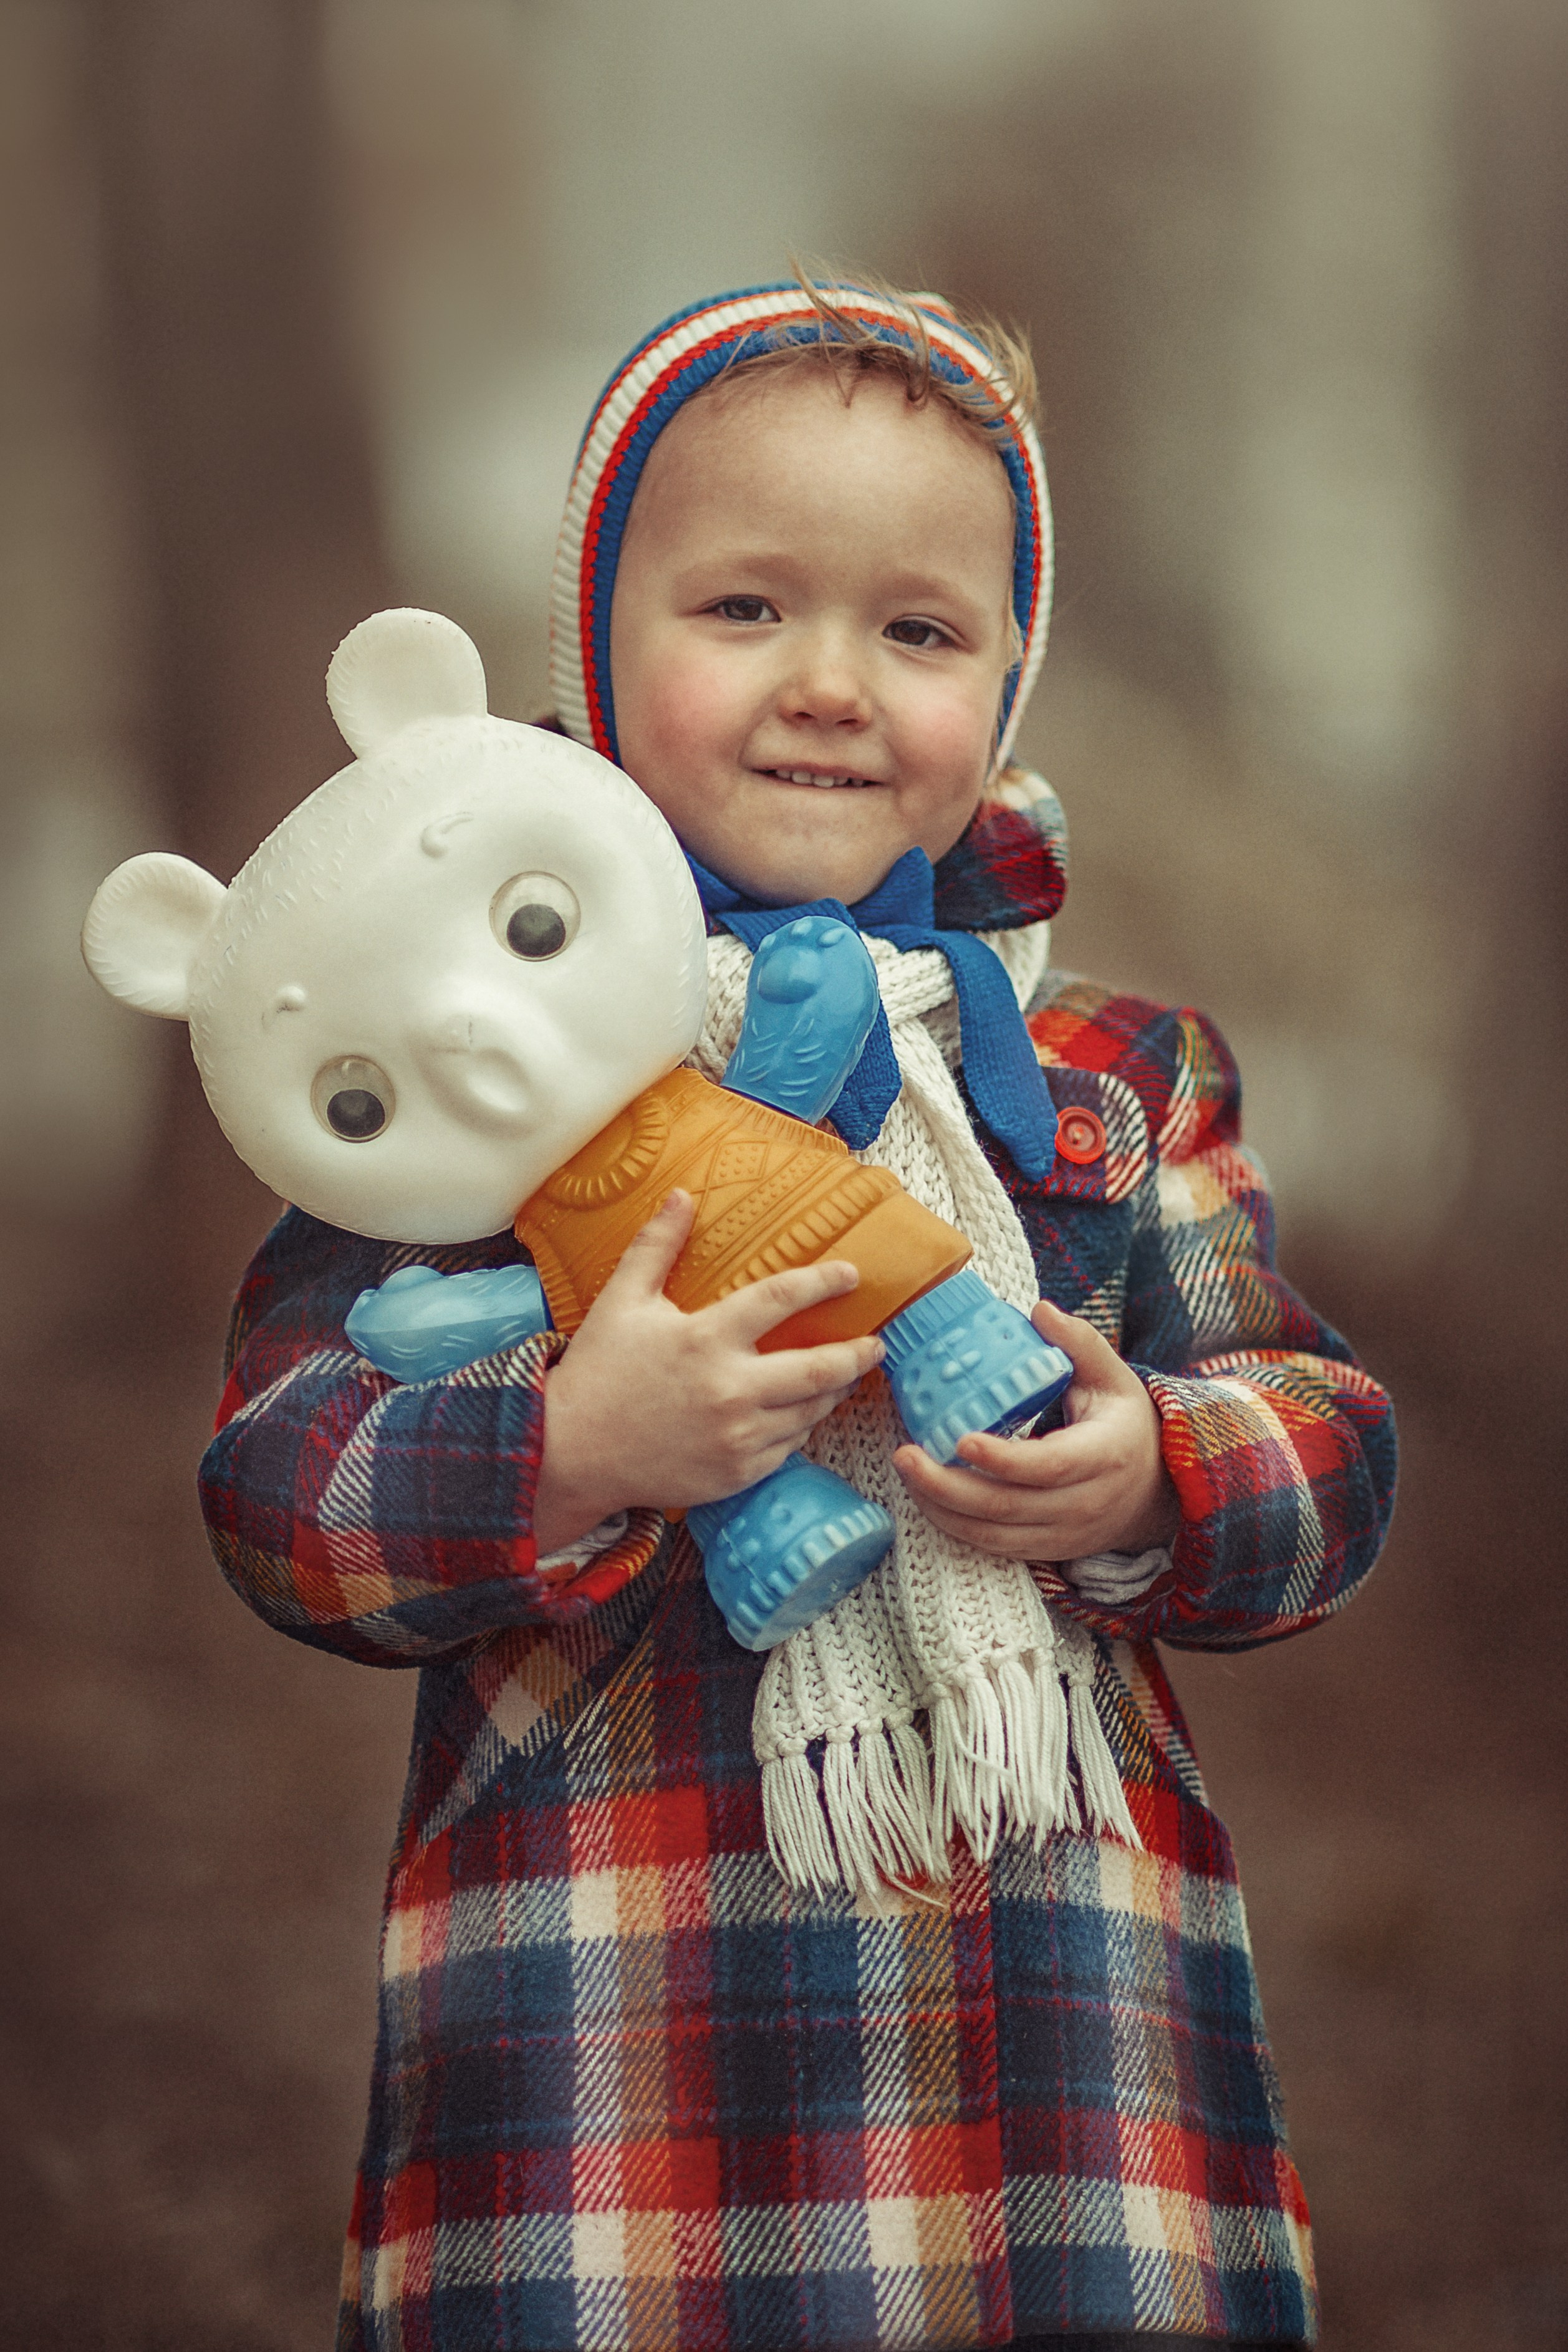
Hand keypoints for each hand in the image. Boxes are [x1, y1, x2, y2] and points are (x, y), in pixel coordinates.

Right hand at [534, 1190, 883, 1552]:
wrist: (570, 1453)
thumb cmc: (597, 1372)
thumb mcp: (621, 1301)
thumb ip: (656, 1246)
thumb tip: (682, 1196)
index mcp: (706, 1339)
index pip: (781, 1299)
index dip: (823, 1282)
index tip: (851, 1274)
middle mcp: (730, 1390)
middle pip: (820, 1369)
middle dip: (858, 1354)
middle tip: (874, 1344)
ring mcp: (737, 1437)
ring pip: (810, 1412)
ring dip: (833, 1391)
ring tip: (843, 1376)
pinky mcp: (736, 1473)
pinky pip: (788, 1447)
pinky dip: (800, 1427)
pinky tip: (800, 1413)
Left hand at [893, 1298, 1179, 1562]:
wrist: (1155, 1490)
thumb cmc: (1125, 1424)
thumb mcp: (1113, 1377)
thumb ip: (1079, 1342)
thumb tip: (1039, 1309)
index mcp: (1104, 1455)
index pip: (1049, 1465)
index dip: (1003, 1458)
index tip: (961, 1437)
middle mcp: (1084, 1503)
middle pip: (1008, 1505)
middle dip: (948, 1486)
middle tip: (905, 1455)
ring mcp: (1064, 1534)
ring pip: (994, 1533)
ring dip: (941, 1507)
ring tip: (906, 1471)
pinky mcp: (1046, 1549)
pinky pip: (993, 1547)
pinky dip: (955, 1526)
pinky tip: (926, 1497)